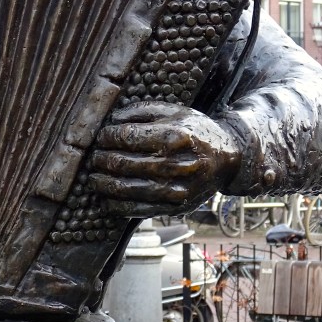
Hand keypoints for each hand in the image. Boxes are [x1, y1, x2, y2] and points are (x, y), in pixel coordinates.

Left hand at [88, 100, 239, 216]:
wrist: (228, 159)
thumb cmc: (195, 131)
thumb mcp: (174, 110)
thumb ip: (141, 110)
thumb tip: (111, 120)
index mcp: (173, 136)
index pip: (126, 137)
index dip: (106, 137)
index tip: (100, 137)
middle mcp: (175, 164)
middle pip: (123, 163)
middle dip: (101, 160)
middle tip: (93, 158)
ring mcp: (176, 189)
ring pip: (126, 189)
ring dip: (103, 184)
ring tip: (93, 178)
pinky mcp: (175, 207)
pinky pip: (138, 210)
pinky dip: (116, 206)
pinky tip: (106, 199)